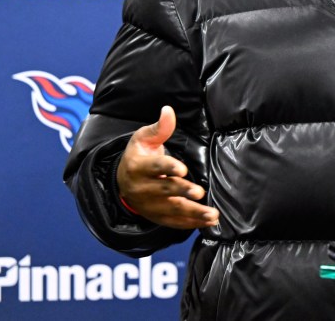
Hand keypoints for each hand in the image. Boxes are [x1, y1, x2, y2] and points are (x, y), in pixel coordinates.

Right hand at [116, 106, 219, 229]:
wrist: (122, 182)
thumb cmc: (139, 155)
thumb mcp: (144, 138)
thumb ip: (160, 127)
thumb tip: (168, 110)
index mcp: (138, 166)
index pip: (154, 167)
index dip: (168, 168)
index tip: (182, 169)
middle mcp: (143, 188)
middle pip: (165, 190)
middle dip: (183, 192)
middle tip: (199, 193)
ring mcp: (150, 205)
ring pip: (172, 210)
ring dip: (193, 213)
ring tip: (212, 214)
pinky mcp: (157, 216)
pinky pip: (175, 222)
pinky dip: (192, 223)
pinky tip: (208, 222)